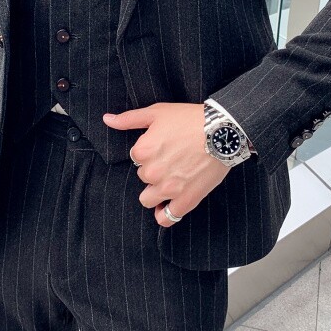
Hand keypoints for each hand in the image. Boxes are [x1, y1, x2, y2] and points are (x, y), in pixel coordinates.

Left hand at [103, 102, 230, 226]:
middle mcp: (152, 172)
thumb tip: (107, 120)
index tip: (165, 145)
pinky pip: (165, 218)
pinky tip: (170, 203)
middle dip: (154, 170)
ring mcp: (168, 189)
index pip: (136, 157)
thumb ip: (129, 119)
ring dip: (156, 191)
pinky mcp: (186, 201)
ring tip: (172, 179)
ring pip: (148, 199)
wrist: (223, 132)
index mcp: (143, 151)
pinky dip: (165, 213)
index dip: (149, 151)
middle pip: (143, 177)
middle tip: (173, 159)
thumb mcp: (157, 112)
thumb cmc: (191, 119)